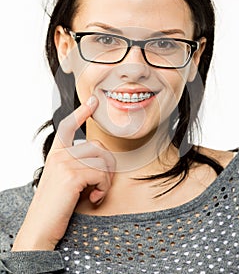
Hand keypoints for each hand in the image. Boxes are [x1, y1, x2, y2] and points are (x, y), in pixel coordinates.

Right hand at [12, 96, 114, 250]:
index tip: (93, 101)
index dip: (82, 112)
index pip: (69, 125)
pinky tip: (94, 197)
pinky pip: (101, 173)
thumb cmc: (55, 206)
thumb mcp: (63, 180)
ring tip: (97, 191)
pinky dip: (103, 187)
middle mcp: (59, 154)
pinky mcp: (72, 175)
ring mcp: (64, 163)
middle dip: (107, 165)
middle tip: (102, 183)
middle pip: (98, 146)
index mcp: (56, 154)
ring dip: (106, 179)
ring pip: (102, 160)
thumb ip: (75, 165)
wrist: (40, 229)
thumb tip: (97, 159)